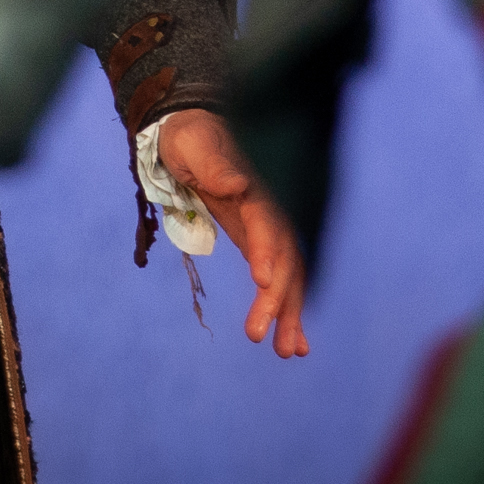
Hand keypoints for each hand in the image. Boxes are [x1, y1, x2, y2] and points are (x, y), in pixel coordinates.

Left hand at [150, 110, 310, 358]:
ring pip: (288, 273)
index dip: (267, 251)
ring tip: (288, 352)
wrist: (193, 131)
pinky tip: (295, 341)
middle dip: (277, 297)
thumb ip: (213, 164)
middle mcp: (270, 209)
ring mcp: (268, 226)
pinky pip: (280, 275)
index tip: (262, 282)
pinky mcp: (260, 240)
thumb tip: (238, 185)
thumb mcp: (192, 144)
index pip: (267, 223)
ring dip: (290, 312)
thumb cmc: (189, 137)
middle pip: (283, 256)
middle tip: (258, 335)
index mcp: (255, 186)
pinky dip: (289, 306)